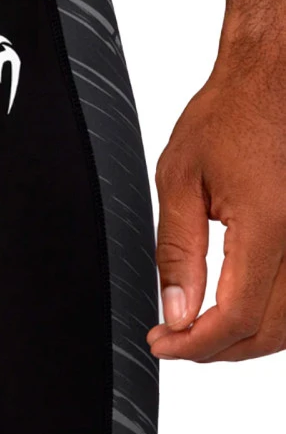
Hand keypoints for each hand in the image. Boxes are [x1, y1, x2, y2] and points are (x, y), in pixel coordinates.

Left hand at [147, 41, 285, 361]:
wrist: (271, 83)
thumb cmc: (226, 118)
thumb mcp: (180, 180)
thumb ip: (178, 251)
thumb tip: (177, 310)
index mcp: (268, 226)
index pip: (239, 315)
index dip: (197, 342)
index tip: (162, 342)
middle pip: (271, 330)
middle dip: (218, 350)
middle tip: (173, 343)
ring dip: (247, 341)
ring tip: (198, 335)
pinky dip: (271, 319)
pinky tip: (237, 314)